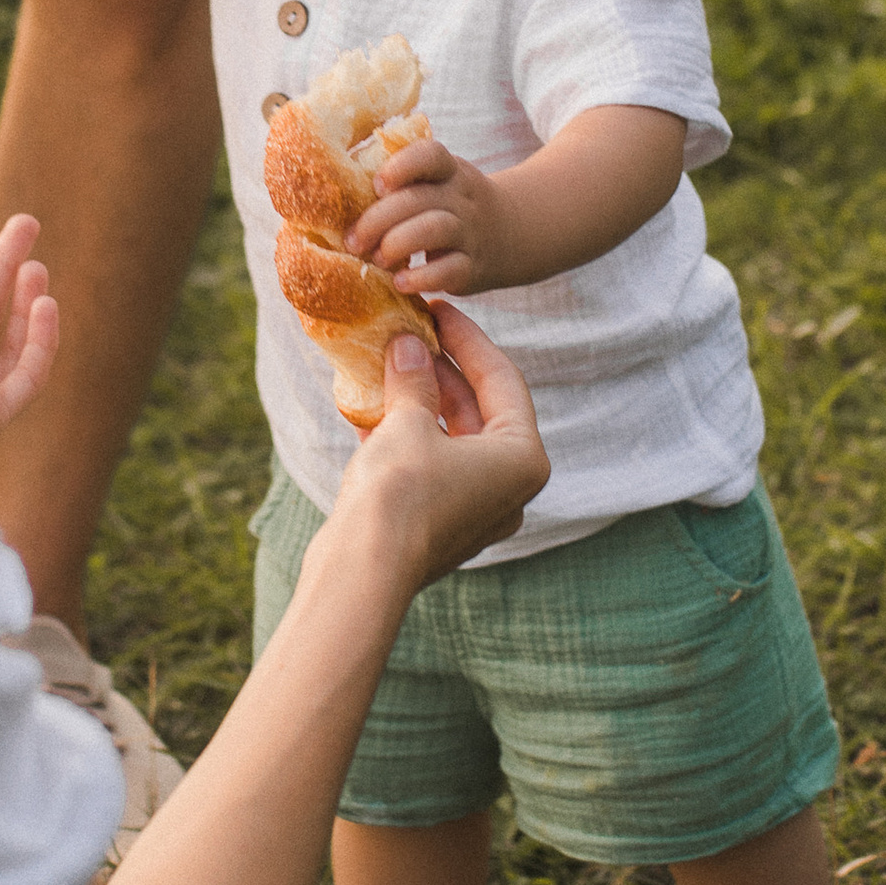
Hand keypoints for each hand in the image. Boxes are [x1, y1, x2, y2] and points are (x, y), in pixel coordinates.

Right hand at [323, 304, 548, 585]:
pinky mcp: (441, 525)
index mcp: (522, 458)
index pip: (502, 380)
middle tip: (409, 334)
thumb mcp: (408, 423)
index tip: (438, 310)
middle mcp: (509, 487)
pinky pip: (431, 466)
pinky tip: (371, 411)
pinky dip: (407, 436)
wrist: (363, 573)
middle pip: (480, 410)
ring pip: (452, 438)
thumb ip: (414, 379)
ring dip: (420, 401)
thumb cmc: (398, 495)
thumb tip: (408, 344)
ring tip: (388, 365)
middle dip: (441, 370)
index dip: (468, 339)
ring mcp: (476, 510)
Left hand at [347, 139, 505, 297]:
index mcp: (447, 171)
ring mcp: (470, 232)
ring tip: (377, 260)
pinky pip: (450, 270)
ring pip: (436, 229)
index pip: (431, 155)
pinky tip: (400, 283)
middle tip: (352, 241)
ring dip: (398, 243)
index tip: (377, 184)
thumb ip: (400, 184)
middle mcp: (460, 198)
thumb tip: (333, 195)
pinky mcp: (473, 267)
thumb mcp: (437, 183)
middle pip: (419, 199)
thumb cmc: (450, 205)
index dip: (402, 166)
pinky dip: (422, 278)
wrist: (513, 232)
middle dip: (378, 219)